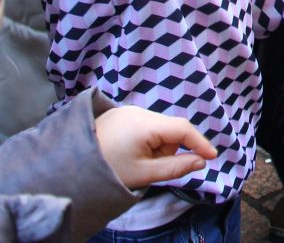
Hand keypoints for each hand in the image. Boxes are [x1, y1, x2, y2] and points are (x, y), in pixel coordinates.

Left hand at [94, 106, 217, 190]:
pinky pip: (143, 126)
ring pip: (157, 128)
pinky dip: (144, 140)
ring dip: (155, 145)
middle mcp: (138, 111)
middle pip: (169, 129)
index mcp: (145, 124)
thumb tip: (200, 162)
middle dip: (167, 149)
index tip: (212, 157)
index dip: (199, 142)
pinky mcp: (119, 114)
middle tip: (149, 167)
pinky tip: (127, 151)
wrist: (70, 164)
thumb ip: (176, 168)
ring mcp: (127, 110)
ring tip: (134, 161)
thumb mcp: (145, 173)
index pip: (182, 129)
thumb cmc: (109, 170)